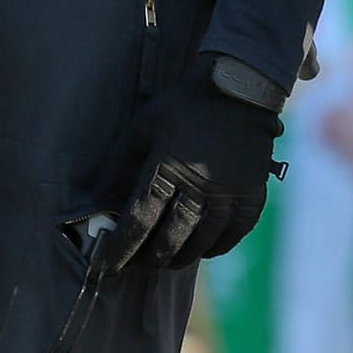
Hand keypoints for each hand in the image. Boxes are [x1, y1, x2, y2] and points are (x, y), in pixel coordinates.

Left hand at [98, 54, 284, 272]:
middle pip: (171, 236)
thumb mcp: (142, 126)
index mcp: (167, 167)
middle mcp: (199, 185)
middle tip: (137, 266)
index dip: (121, 247)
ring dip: (182, 256)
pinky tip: (207, 250)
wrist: (238, 86)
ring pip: (204, 239)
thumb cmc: (183, 104)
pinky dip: (221, 246)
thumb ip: (119, 164)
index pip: (139, 220)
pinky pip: (238, 230)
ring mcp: (229, 190)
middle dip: (150, 258)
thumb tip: (99, 201)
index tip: (107, 264)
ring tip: (168, 262)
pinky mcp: (253, 190)